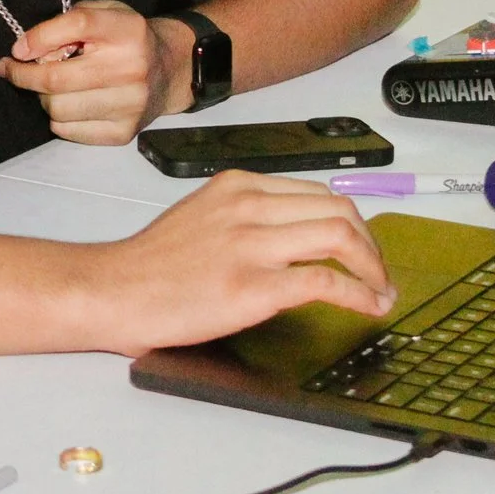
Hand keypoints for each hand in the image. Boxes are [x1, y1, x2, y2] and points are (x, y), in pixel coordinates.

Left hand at [0, 0, 185, 143]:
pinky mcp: (123, 132)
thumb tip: (26, 52)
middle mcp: (131, 67)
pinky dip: (58, 118)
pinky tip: (69, 104)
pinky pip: (67, 130)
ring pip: (57, 108)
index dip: (39, 38)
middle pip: (56, 78)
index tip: (17, 50)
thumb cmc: (125, 39)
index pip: (77, 25)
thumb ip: (68, 23)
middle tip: (12, 70)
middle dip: (23, 75)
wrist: (168, 71)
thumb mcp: (104, 13)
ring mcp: (129, 104)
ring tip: (53, 87)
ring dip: (43, 98)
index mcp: (127, 30)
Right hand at [77, 170, 397, 355]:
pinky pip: (327, 282)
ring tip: (381, 291)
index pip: (318, 193)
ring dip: (374, 268)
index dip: (353, 223)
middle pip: (340, 209)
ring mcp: (251, 245)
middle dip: (371, 244)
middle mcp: (248, 206)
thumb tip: (296, 239)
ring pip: (341, 237)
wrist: (113, 291)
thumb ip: (247, 218)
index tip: (363, 249)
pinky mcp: (253, 286)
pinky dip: (360, 295)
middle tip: (378, 272)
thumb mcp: (202, 217)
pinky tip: (369, 307)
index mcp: (237, 186)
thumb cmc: (150, 265)